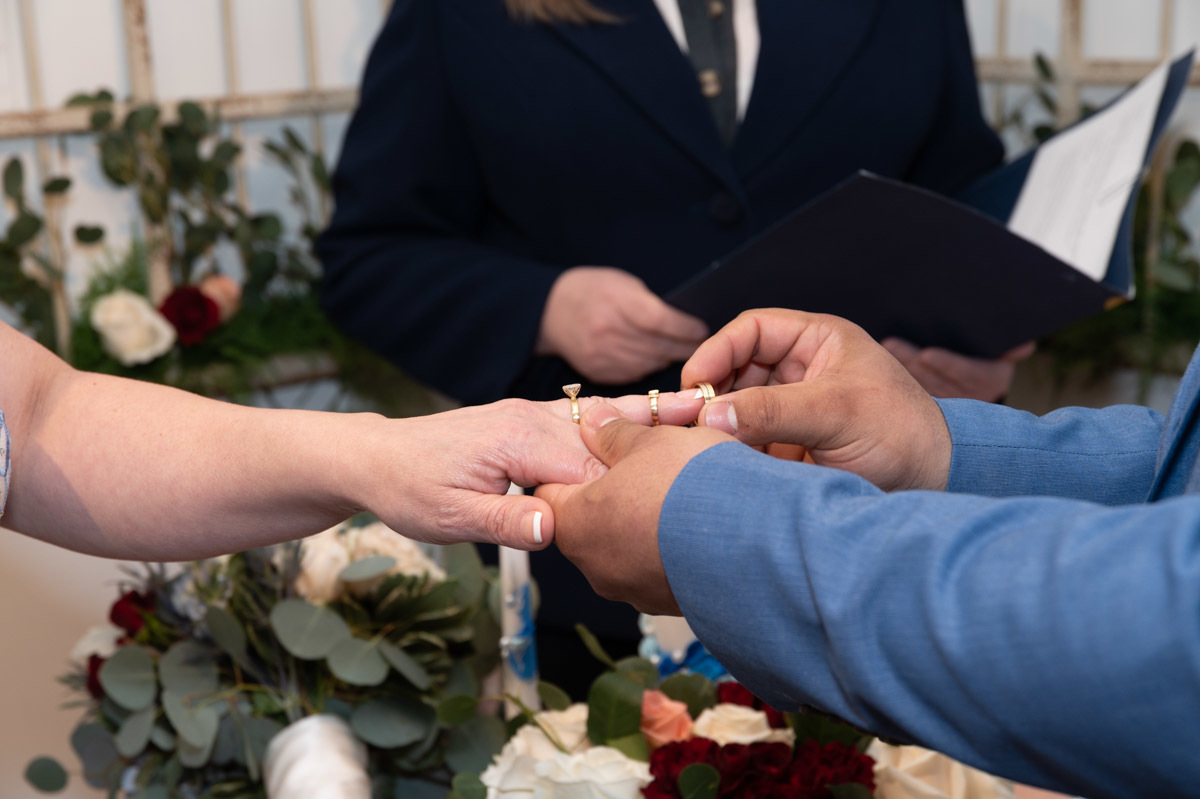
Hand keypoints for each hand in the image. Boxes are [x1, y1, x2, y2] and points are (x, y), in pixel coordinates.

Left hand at [363, 390, 706, 550]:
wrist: (379, 458)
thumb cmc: (410, 488)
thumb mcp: (449, 517)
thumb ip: (506, 521)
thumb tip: (555, 529)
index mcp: (518, 439)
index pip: (592, 464)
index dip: (637, 479)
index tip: (689, 485)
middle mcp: (533, 416)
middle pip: (612, 430)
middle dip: (664, 434)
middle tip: (725, 430)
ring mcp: (535, 412)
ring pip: (607, 414)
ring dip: (655, 414)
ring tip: (710, 410)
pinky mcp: (534, 418)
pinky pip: (590, 415)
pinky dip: (628, 414)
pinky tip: (660, 414)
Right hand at [537, 267, 708, 383]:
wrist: (550, 311)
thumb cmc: (593, 290)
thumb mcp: (622, 283)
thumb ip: (650, 303)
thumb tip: (684, 324)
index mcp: (617, 302)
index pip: (661, 321)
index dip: (685, 329)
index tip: (701, 329)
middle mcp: (609, 331)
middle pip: (658, 346)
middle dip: (684, 347)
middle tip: (702, 346)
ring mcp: (603, 355)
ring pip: (650, 364)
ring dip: (668, 359)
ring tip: (681, 352)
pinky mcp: (599, 372)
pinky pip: (634, 374)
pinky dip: (648, 367)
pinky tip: (654, 358)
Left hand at [537, 404, 732, 614]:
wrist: (754, 540)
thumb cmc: (691, 483)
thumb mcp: (650, 439)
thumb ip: (613, 431)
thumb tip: (593, 422)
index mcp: (575, 522)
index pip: (552, 490)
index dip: (577, 463)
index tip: (606, 448)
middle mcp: (594, 565)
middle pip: (591, 520)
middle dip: (615, 492)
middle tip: (649, 464)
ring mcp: (632, 589)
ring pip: (627, 545)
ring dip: (646, 520)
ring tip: (681, 492)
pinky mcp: (668, 603)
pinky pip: (660, 567)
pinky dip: (672, 546)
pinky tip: (698, 523)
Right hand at [681, 308, 950, 491]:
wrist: (935, 486)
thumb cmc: (902, 435)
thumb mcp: (836, 414)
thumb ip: (772, 411)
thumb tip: (711, 415)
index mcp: (817, 342)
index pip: (751, 330)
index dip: (718, 351)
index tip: (694, 381)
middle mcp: (800, 370)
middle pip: (734, 369)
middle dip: (710, 392)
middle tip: (686, 419)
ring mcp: (792, 409)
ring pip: (735, 408)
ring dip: (716, 425)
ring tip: (698, 445)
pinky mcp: (787, 446)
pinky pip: (745, 441)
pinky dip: (729, 451)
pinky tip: (718, 464)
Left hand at [881, 338, 1034, 400]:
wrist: (984, 405)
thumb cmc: (989, 361)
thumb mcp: (1003, 355)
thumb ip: (1011, 349)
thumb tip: (1025, 345)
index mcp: (990, 380)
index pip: (969, 374)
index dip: (948, 364)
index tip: (927, 354)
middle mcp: (969, 397)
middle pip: (937, 380)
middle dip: (914, 362)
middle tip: (892, 344)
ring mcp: (946, 408)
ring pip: (920, 389)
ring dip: (901, 368)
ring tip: (883, 348)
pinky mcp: (926, 412)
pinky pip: (907, 398)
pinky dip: (892, 384)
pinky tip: (876, 369)